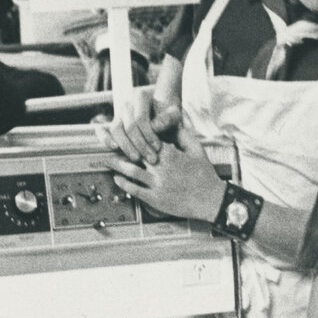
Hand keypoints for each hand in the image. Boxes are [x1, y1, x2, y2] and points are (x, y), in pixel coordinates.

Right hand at [94, 86, 180, 165]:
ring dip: (126, 146)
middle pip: (129, 126)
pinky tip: (114, 148)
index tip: (158, 148)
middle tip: (152, 159)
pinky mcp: (113, 126)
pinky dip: (105, 139)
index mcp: (140, 96)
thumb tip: (156, 127)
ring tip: (137, 158)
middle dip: (141, 145)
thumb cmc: (168, 117)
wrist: (162, 118)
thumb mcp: (174, 116)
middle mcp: (126, 104)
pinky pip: (103, 131)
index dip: (149, 135)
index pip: (141, 118)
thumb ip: (168, 119)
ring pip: (116, 130)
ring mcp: (118, 114)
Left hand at [104, 117, 222, 223]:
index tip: (125, 129)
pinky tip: (116, 178)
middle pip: (134, 154)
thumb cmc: (205, 173)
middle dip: (120, 148)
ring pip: (130, 171)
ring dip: (116, 165)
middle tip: (107, 143)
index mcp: (169, 153)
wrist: (210, 199)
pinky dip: (123, 183)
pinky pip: (135, 190)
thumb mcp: (196, 149)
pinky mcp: (155, 199)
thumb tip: (175, 118)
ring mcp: (157, 184)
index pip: (147, 139)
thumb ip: (184, 133)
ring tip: (106, 160)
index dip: (135, 135)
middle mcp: (160, 167)